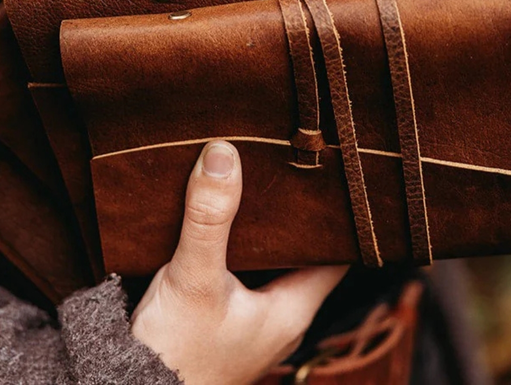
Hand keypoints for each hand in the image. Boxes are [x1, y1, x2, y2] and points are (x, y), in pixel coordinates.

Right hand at [131, 141, 346, 384]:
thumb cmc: (174, 356)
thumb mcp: (193, 279)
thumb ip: (208, 218)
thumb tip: (223, 154)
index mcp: (293, 311)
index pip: (336, 254)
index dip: (336, 217)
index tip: (327, 177)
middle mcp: (281, 320)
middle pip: (303, 255)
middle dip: (294, 217)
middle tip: (287, 168)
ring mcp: (253, 325)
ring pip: (272, 266)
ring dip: (264, 233)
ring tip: (256, 184)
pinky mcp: (224, 325)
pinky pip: (244, 276)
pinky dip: (239, 250)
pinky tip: (222, 225)